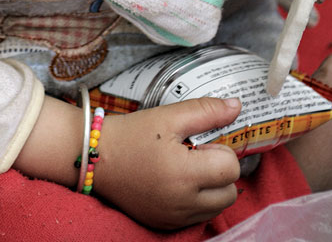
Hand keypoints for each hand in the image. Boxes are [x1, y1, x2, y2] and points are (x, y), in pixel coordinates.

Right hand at [94, 97, 240, 229]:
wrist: (94, 158)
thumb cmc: (131, 134)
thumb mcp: (167, 116)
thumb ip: (206, 110)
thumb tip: (237, 106)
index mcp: (184, 174)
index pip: (231, 168)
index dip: (221, 150)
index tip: (202, 141)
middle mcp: (182, 203)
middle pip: (230, 192)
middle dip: (220, 172)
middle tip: (196, 154)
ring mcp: (174, 218)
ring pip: (216, 207)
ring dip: (211, 188)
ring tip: (186, 167)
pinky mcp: (166, 226)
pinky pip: (197, 217)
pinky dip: (195, 201)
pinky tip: (176, 181)